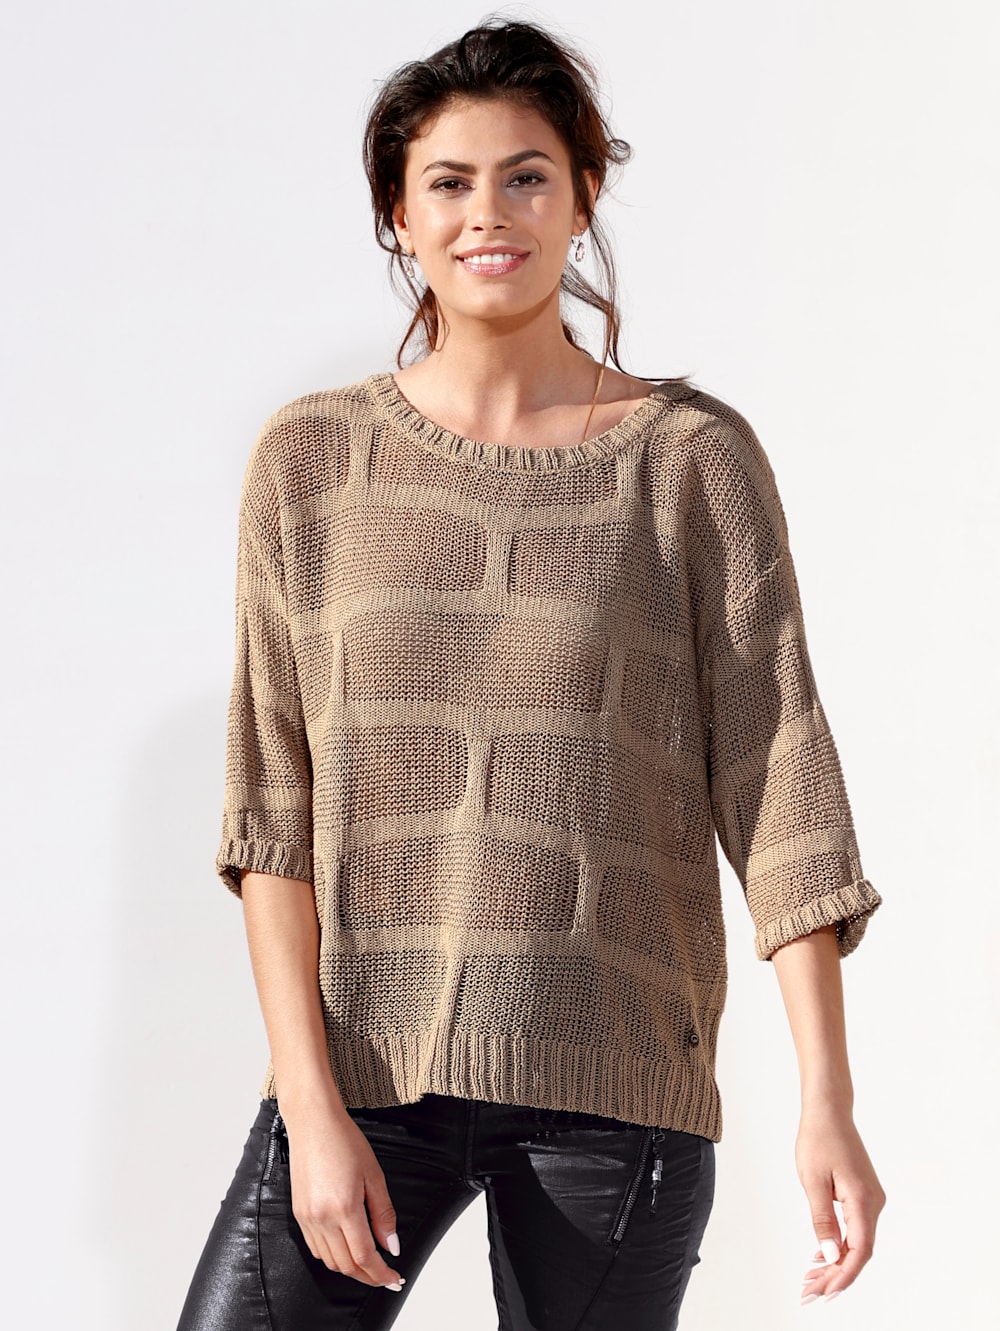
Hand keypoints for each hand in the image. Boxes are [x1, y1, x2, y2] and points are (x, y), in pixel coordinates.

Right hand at [284, 1105, 404, 1290]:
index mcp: (344, 1208)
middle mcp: (322, 1218)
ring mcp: (307, 1218)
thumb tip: (391, 1246)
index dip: (380, 1274)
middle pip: (346, 1265)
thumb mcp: (374, 1175)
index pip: (364, 1256)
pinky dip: (333, 1257)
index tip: (394, 1280)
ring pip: (330, 1261)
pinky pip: (316, 1248)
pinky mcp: (299, 1214)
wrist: (313, 1123)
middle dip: (368, 1277)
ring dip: (351, 1269)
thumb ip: (383, 1214)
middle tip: (386, 1278)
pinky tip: (347, 1251)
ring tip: (370, 1267)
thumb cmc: (344, 1141)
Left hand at [795, 1106, 884, 1304]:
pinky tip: (822, 1256)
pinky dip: (840, 1245)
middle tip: (809, 1292)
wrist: (829, 1110)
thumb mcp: (812, 1180)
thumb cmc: (818, 1139)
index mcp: (863, 1200)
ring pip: (858, 1241)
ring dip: (837, 1262)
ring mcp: (871, 1199)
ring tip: (811, 1279)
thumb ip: (823, 1219)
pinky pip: (856, 1228)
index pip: (859, 1251)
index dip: (842, 1276)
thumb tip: (832, 1255)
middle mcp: (874, 1203)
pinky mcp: (864, 1194)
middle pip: (860, 1251)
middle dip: (836, 1275)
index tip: (823, 1293)